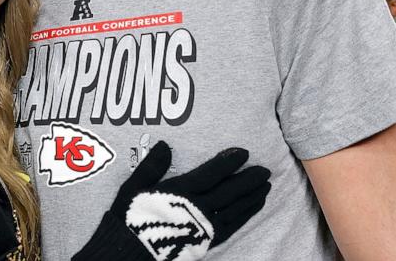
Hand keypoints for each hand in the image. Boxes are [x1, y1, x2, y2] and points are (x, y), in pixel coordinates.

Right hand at [74, 142, 270, 260]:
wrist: (129, 252)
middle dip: (248, 180)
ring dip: (251, 197)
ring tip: (266, 186)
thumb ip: (151, 166)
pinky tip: (253, 207)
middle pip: (228, 192)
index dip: (228, 162)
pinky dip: (245, 215)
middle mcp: (195, 208)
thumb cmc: (130, 217)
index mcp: (179, 192)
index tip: (244, 152)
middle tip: (265, 170)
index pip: (210, 174)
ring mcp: (203, 226)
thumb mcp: (133, 188)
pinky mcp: (205, 241)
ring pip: (234, 209)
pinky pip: (231, 226)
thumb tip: (165, 144)